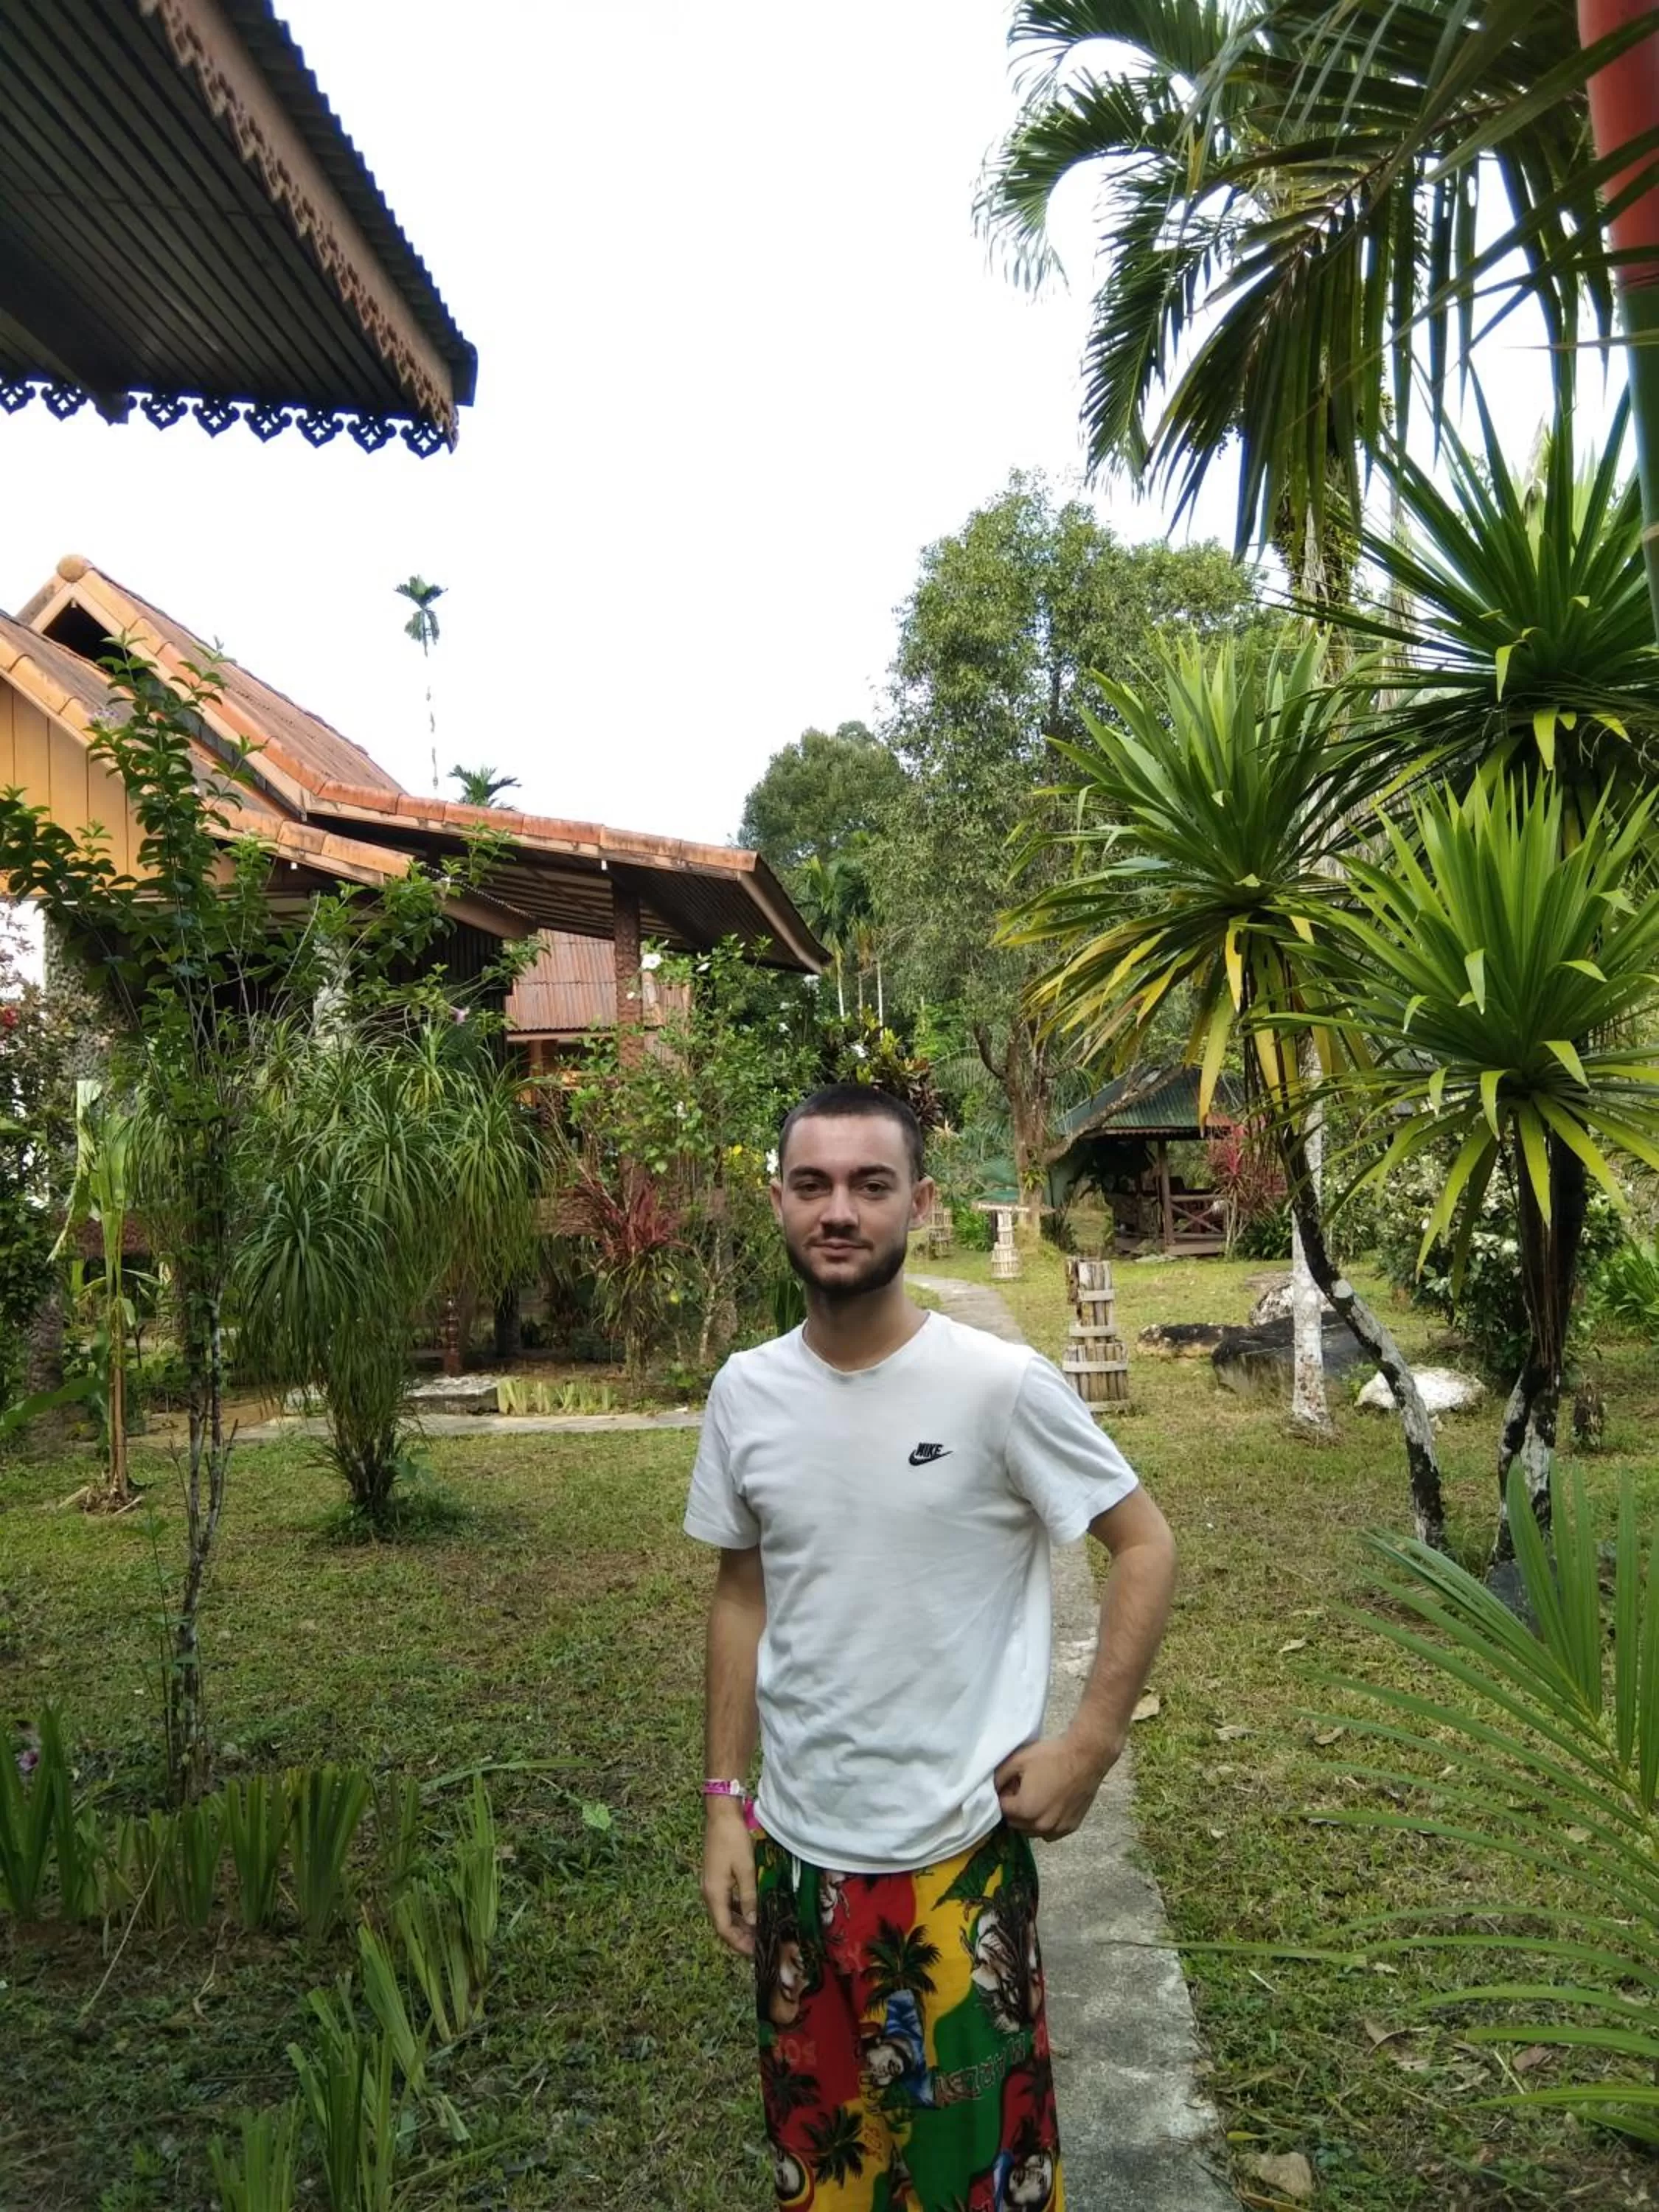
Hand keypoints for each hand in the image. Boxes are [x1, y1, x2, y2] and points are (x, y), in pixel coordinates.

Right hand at [701, 1802, 757, 1955]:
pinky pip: (726, 1903)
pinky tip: (751, 1912)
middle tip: (761, 1945)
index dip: (739, 1944)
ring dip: (740, 1925)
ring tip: (759, 1932)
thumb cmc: (734, 1840)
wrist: (721, 1815)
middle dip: (741, 1938)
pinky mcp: (715, 1878)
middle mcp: (709, 1894)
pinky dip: (738, 1911)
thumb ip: (750, 1897)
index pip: (724, 1929)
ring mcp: (711, 1886)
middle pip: (723, 1924)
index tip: (757, 1952)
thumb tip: (754, 1923)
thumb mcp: (746, 1869)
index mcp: (714, 1894)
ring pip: (724, 1914)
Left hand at [994, 1729, 1119, 1841]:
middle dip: (1014, 1809)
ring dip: (1028, 1818)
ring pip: (1031, 1831)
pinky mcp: (1070, 1828)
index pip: (1002, 1810)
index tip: (1011, 1783)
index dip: (1003, 1795)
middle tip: (1022, 1789)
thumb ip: (998, 1777)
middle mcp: (1040, 1826)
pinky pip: (1049, 1833)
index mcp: (1025, 1810)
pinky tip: (1050, 1805)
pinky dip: (1045, 1823)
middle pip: (1015, 1823)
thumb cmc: (1051, 1756)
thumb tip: (991, 1789)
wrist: (1086, 1757)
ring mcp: (1057, 1829)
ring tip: (1037, 1796)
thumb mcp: (1018, 1760)